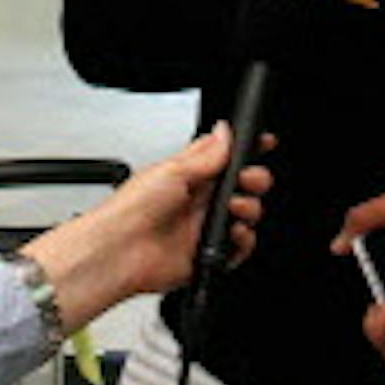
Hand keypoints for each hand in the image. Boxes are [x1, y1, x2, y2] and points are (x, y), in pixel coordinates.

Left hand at [20, 124, 272, 331]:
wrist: (120, 251)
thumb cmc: (131, 207)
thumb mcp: (172, 169)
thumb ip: (206, 154)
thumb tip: (225, 130)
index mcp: (189, 173)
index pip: (225, 156)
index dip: (246, 150)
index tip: (263, 144)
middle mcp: (198, 200)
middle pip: (242, 185)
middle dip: (254, 179)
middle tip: (247, 180)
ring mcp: (204, 227)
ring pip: (245, 214)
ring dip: (249, 209)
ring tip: (235, 208)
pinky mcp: (207, 254)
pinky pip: (239, 248)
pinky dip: (243, 241)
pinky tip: (233, 233)